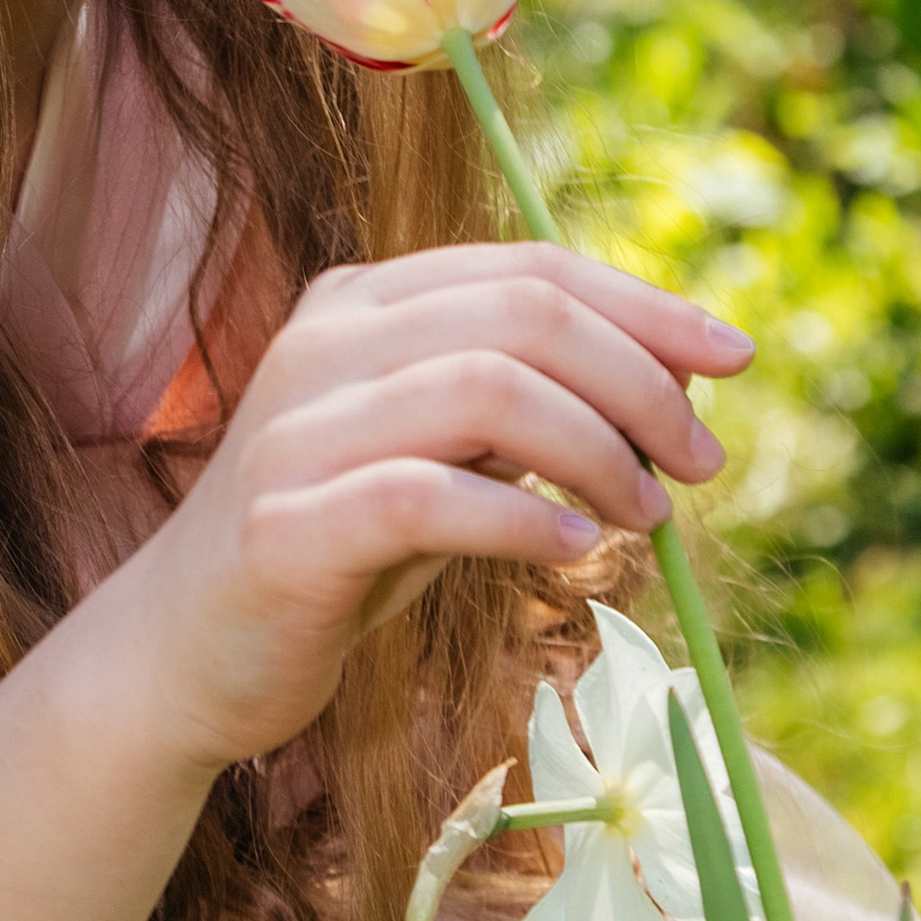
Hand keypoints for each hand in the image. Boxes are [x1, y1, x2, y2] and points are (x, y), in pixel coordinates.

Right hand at [107, 243, 752, 777]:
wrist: (184, 654)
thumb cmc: (336, 554)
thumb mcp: (439, 460)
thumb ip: (523, 410)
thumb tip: (670, 379)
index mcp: (362, 304)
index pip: (529, 266)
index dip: (645, 304)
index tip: (735, 356)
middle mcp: (323, 343)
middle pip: (522, 314)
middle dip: (639, 380)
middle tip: (699, 460)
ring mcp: (296, 429)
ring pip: (484, 387)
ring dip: (598, 450)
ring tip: (648, 515)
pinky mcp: (284, 524)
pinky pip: (428, 497)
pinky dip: (524, 520)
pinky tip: (576, 551)